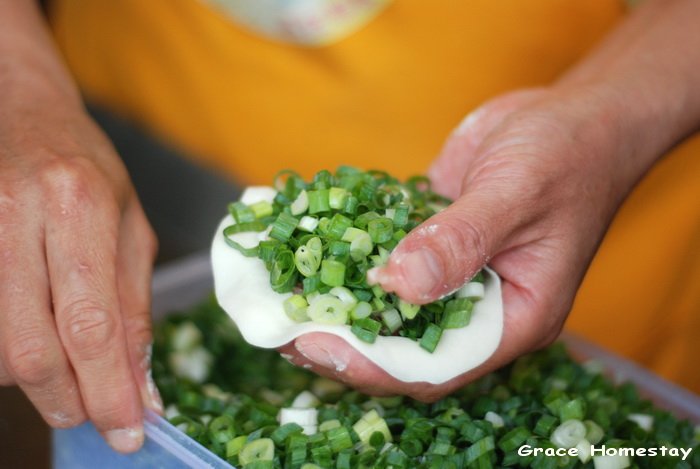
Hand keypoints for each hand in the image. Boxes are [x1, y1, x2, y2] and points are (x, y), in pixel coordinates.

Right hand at [0, 95, 159, 451]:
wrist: (17, 109)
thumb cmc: (86, 167)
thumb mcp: (130, 226)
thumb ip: (134, 306)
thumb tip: (141, 386)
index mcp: (80, 205)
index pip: (92, 322)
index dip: (108, 389)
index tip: (128, 431)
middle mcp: (19, 217)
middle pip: (31, 346)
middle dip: (66, 399)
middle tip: (91, 415)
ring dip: (34, 381)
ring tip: (67, 373)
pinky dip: (7, 353)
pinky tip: (33, 342)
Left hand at [281, 87, 634, 400]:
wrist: (571, 117)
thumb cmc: (567, 156)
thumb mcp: (517, 194)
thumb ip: (460, 241)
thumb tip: (397, 284)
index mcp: (513, 318)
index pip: (436, 366)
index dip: (373, 365)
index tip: (315, 346)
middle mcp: (478, 307)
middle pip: (402, 345)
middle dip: (343, 340)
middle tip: (282, 327)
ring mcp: (453, 276)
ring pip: (388, 305)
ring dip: (337, 300)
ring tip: (281, 295)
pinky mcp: (431, 242)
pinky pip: (386, 258)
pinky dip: (349, 255)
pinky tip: (309, 247)